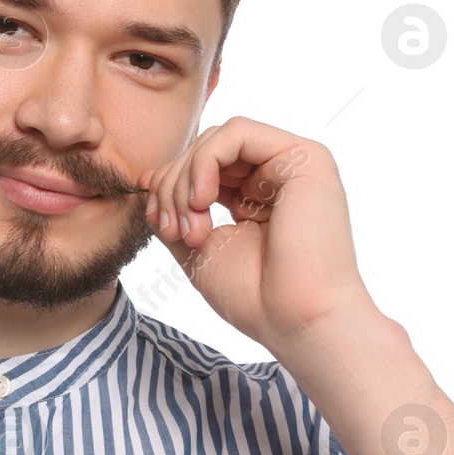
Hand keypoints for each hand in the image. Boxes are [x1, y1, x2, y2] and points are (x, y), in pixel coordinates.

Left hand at [136, 116, 377, 351]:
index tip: (157, 221)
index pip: (201, 168)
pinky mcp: (305, 157)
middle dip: (173, 186)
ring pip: (217, 139)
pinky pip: (237, 133)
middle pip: (204, 150)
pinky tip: (203, 201)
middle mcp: (277, 175)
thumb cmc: (255, 297)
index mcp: (256, 195)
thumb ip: (176, 211)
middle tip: (173, 230)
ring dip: (186, 179)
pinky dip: (205, 162)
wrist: (298, 321)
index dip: (168, 186)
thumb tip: (148, 178)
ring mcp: (293, 164)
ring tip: (191, 226)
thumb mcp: (199, 247)